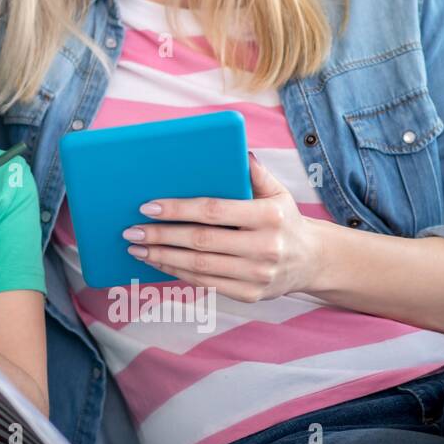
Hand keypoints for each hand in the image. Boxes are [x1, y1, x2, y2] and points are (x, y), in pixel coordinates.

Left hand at [123, 152, 324, 302]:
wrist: (313, 260)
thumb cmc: (284, 219)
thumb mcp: (277, 191)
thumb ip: (254, 172)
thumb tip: (234, 148)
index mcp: (269, 216)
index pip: (213, 211)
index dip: (177, 209)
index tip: (147, 206)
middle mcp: (265, 247)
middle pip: (200, 241)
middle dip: (160, 235)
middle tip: (131, 231)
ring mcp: (258, 275)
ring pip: (199, 266)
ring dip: (161, 257)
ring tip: (137, 248)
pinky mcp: (250, 295)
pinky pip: (206, 284)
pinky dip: (177, 273)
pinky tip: (158, 263)